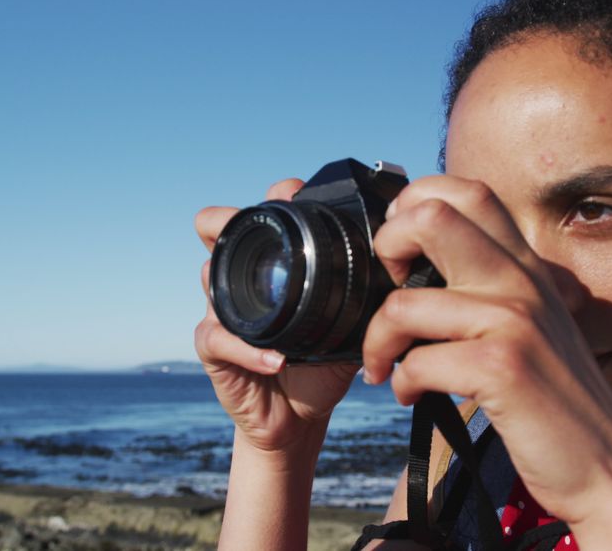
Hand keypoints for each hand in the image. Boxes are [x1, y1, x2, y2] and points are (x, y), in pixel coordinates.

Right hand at [194, 179, 356, 454]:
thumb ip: (366, 298)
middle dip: (229, 221)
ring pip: (208, 277)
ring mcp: (223, 311)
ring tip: (269, 302)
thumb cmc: (321, 365)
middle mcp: (241, 281)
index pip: (260, 217)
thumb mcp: (349, 327)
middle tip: (262, 229)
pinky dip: (250, 350)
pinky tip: (277, 360)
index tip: (291, 192)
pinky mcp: (215, 351)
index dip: (270, 199)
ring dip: (234, 285)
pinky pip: (219, 338)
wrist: (299, 419)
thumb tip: (403, 270)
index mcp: (271, 268)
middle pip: (215, 231)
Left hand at [361, 176, 611, 527]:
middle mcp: (523, 282)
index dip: (416, 205)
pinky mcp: (503, 367)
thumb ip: (495, 290)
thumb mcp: (535, 327)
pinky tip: (414, 396)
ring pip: (405, 303)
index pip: (468, 192)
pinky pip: (418, 363)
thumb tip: (419, 272)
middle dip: (387, 245)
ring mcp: (514, 322)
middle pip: (432, 216)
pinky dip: (403, 383)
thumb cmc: (558, 404)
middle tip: (386, 285)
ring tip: (385, 364)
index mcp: (528, 267)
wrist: (608, 468)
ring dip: (378, 340)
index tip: (401, 250)